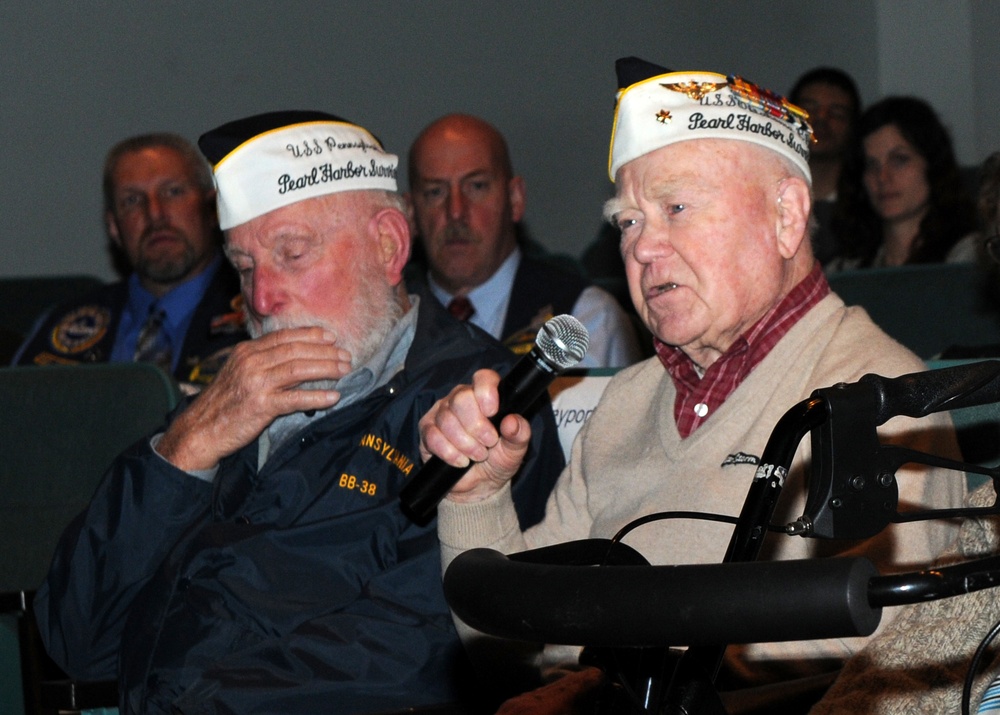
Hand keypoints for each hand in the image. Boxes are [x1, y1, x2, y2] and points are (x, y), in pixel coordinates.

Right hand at [156, 327, 352, 470]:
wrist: (200, 430)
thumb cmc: (225, 403)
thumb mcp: (240, 373)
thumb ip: (263, 361)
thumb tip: (296, 355)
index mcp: (247, 351)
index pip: (284, 337)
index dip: (311, 335)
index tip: (332, 336)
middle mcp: (251, 362)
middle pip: (296, 350)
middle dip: (325, 352)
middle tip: (346, 356)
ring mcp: (256, 383)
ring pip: (299, 370)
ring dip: (326, 369)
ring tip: (345, 371)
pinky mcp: (260, 406)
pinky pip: (295, 399)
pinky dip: (317, 397)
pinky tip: (334, 397)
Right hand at [418, 368, 532, 502]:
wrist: (478, 485)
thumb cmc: (498, 460)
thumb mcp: (515, 450)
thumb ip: (519, 434)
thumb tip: (512, 421)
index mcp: (485, 396)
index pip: (483, 378)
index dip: (486, 392)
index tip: (492, 412)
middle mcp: (460, 399)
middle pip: (461, 399)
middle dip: (476, 426)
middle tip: (488, 443)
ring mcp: (441, 413)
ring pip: (447, 420)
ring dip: (465, 443)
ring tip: (477, 455)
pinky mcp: (427, 430)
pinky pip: (433, 436)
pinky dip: (449, 453)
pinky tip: (460, 461)